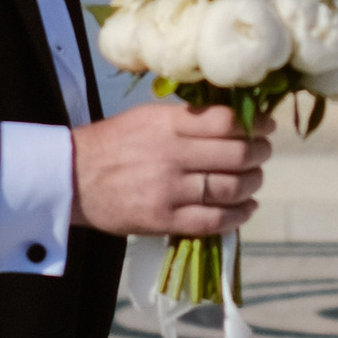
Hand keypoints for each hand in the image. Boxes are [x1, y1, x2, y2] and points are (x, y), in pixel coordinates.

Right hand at [70, 100, 268, 236]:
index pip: (226, 122)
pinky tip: (245, 208)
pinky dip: (238, 215)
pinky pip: (213, 220)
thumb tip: (233, 119)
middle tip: (263, 154)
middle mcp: (171, 155)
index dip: (255, 125)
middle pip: (236, 155)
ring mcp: (168, 190)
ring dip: (253, 184)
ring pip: (230, 188)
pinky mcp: (163, 219)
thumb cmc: (113, 143)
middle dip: (259, 155)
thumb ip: (186, 119)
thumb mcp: (147, 117)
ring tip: (254, 181)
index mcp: (168, 124)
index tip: (266, 127)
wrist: (72, 177)